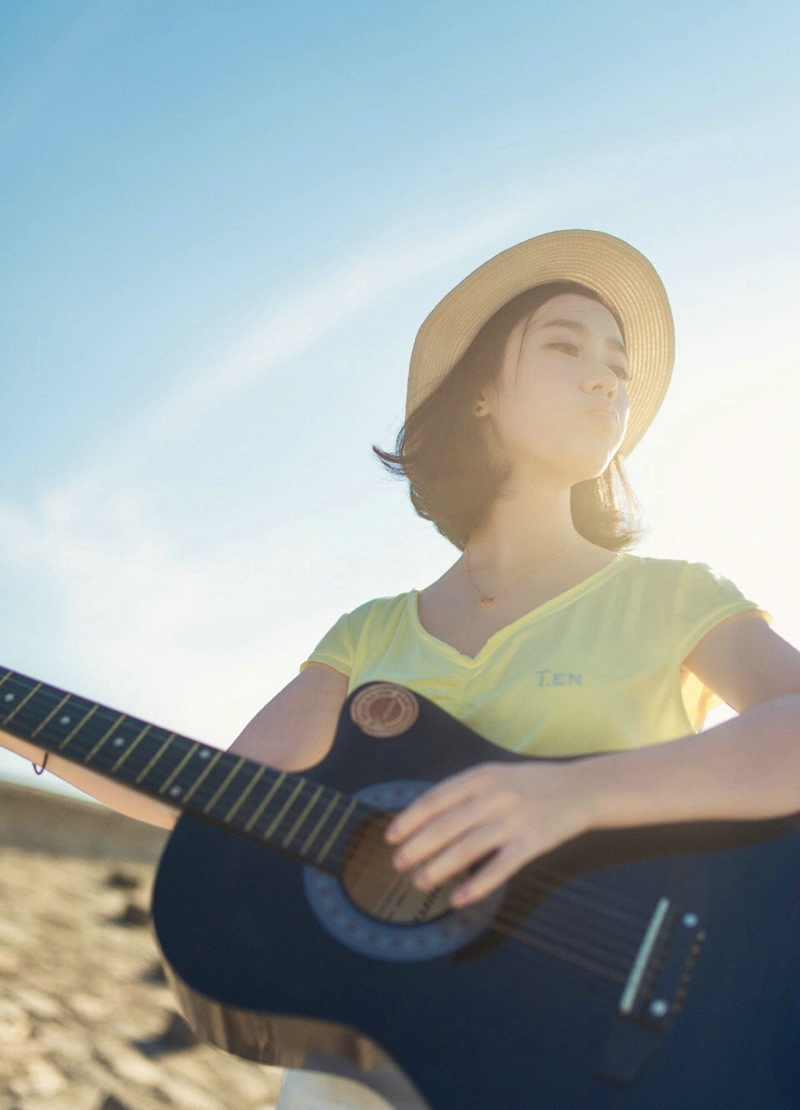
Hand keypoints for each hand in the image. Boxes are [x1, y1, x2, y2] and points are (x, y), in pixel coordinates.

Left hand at [383, 760, 595, 908]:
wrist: (579, 788)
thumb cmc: (530, 784)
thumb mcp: (495, 775)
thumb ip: (463, 791)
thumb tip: (424, 816)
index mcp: (480, 776)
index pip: (435, 798)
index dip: (410, 819)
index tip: (391, 836)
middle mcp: (494, 796)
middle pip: (445, 825)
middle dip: (417, 846)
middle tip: (398, 863)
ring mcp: (513, 820)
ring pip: (467, 848)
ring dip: (439, 867)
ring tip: (420, 881)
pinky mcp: (531, 843)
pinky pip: (499, 868)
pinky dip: (476, 886)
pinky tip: (458, 899)